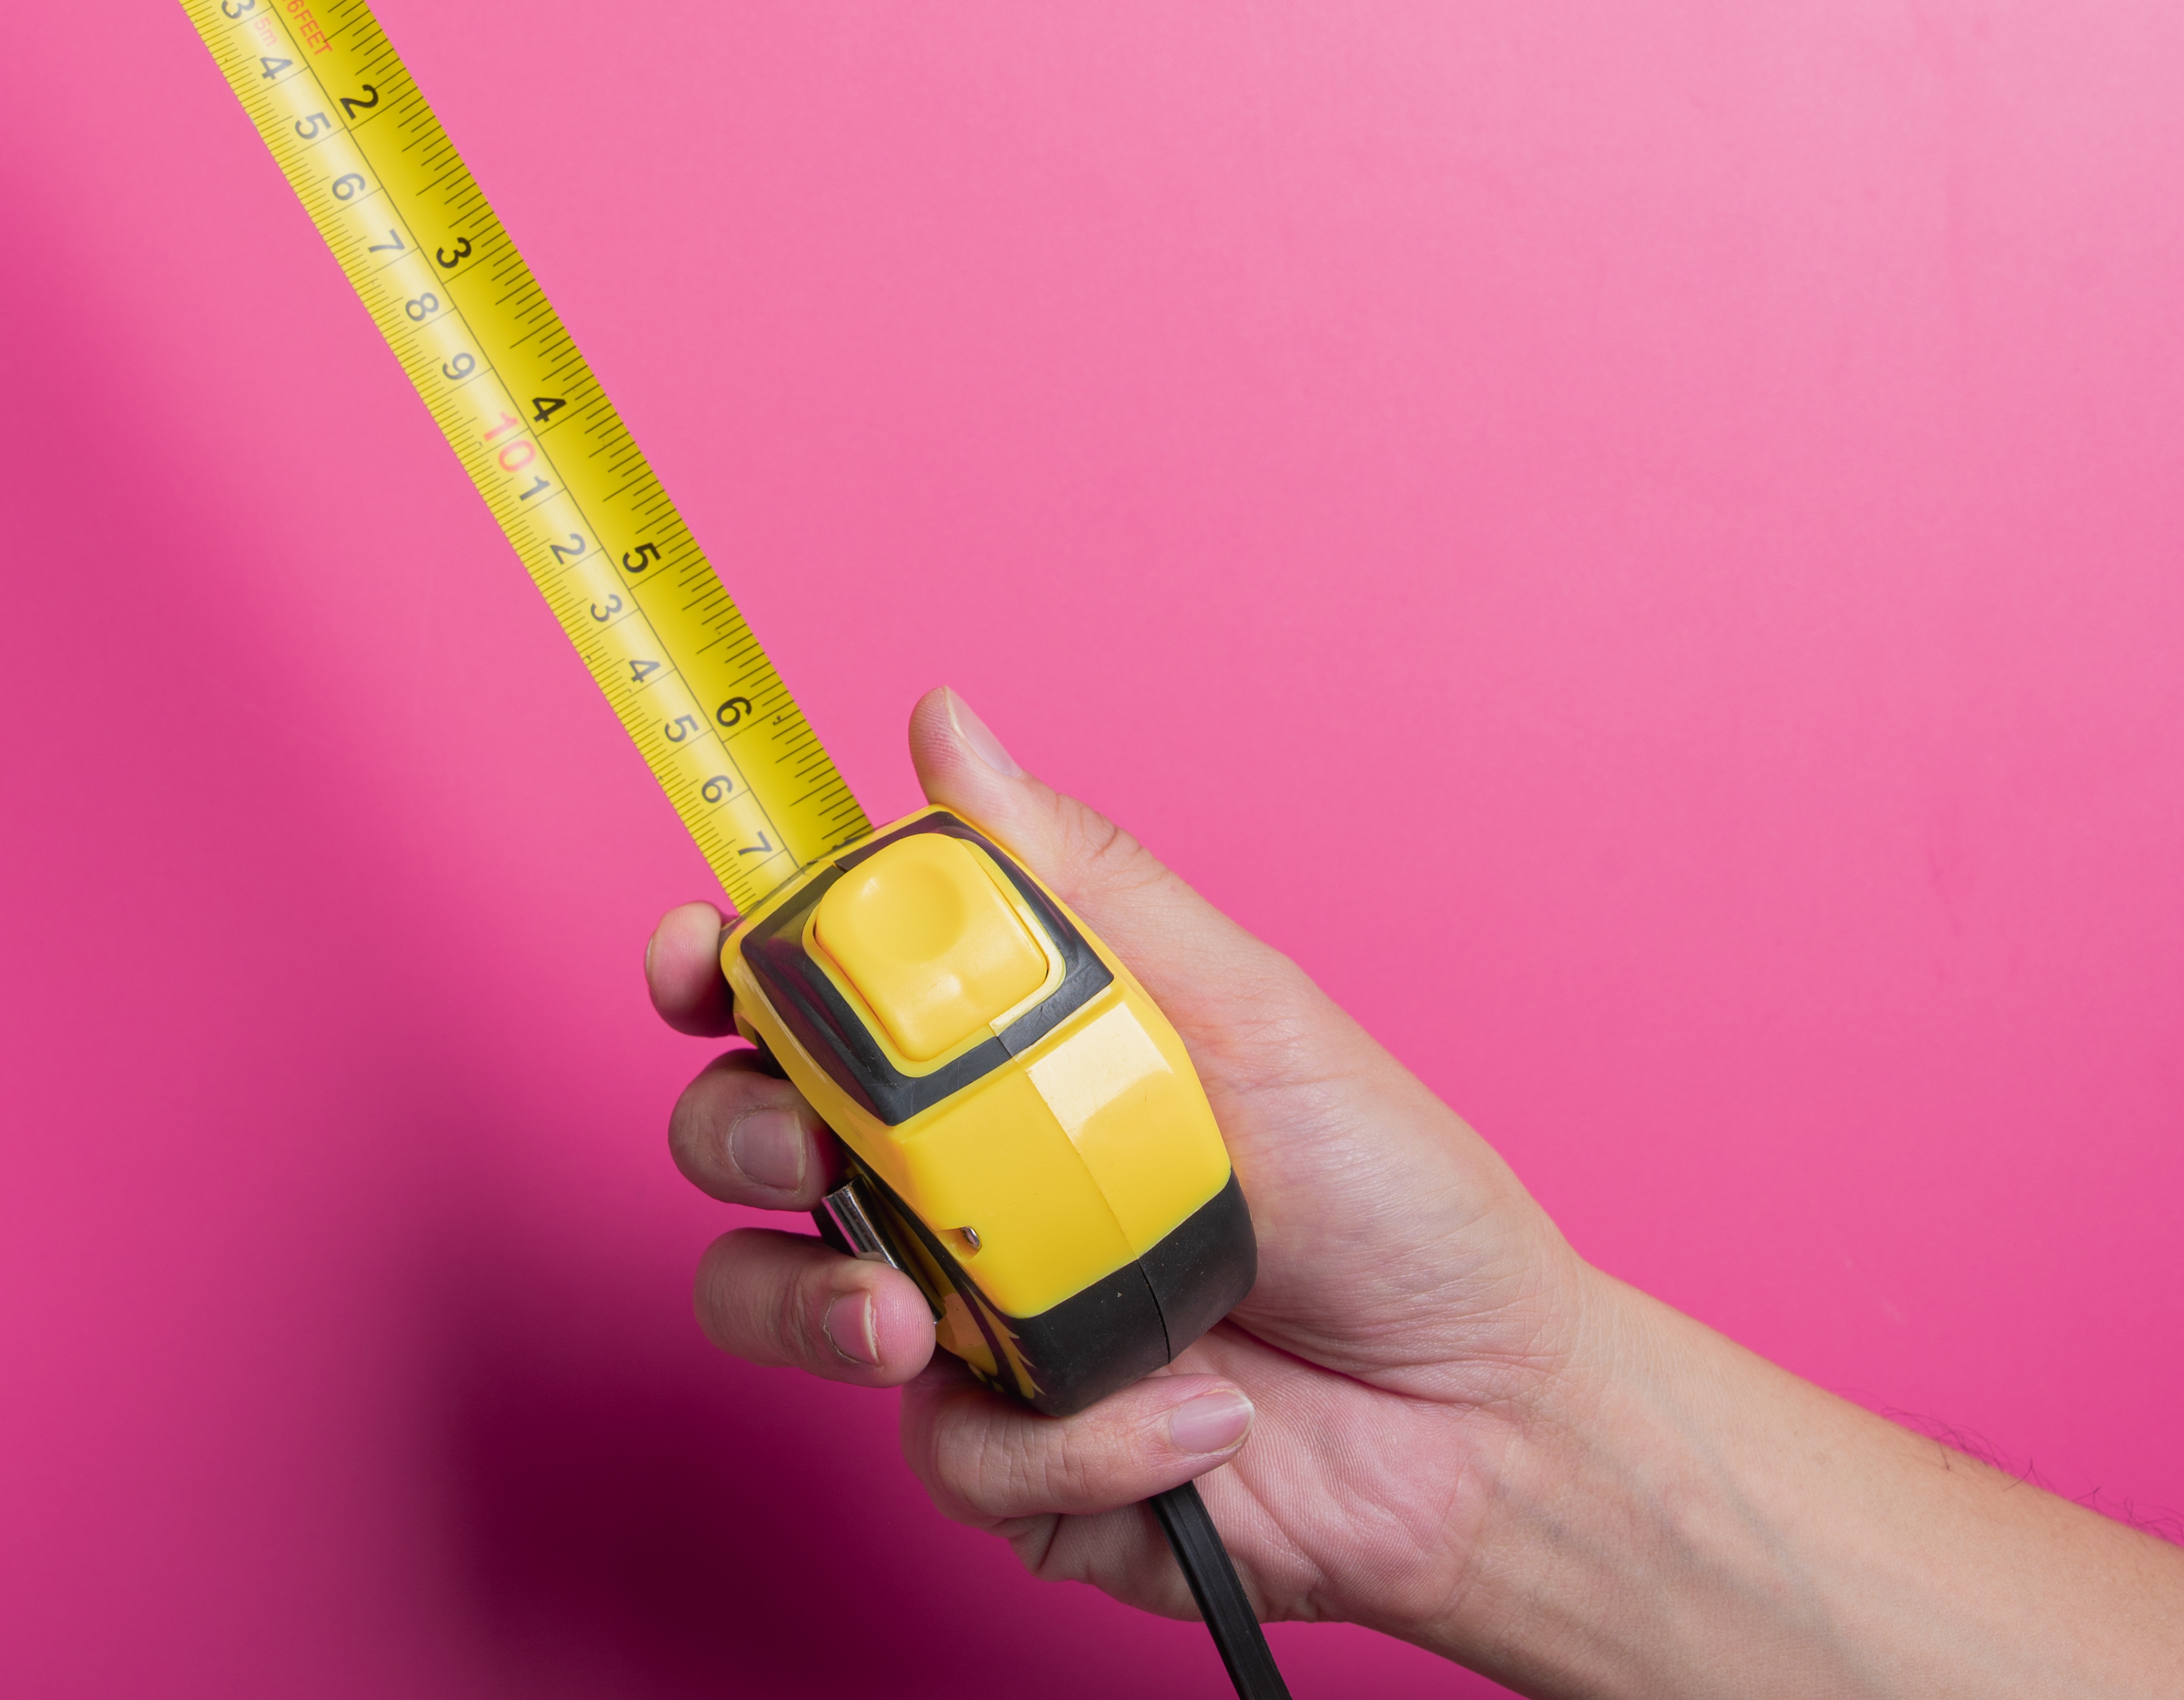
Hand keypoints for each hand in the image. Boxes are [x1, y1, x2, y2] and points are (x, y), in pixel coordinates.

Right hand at [642, 686, 1591, 1647]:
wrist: (1487, 1415)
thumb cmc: (1387, 1197)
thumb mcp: (1243, 1009)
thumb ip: (1079, 882)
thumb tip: (947, 727)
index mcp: (990, 1057)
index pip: (800, 994)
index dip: (714, 968)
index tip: (697, 956)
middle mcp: (950, 1182)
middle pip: (740, 1137)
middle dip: (736, 1131)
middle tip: (810, 1146)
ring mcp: (961, 1323)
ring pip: (779, 1303)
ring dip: (826, 1308)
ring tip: (922, 1321)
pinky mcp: (1006, 1457)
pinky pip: (949, 1453)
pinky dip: (1077, 1440)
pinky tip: (1196, 1414)